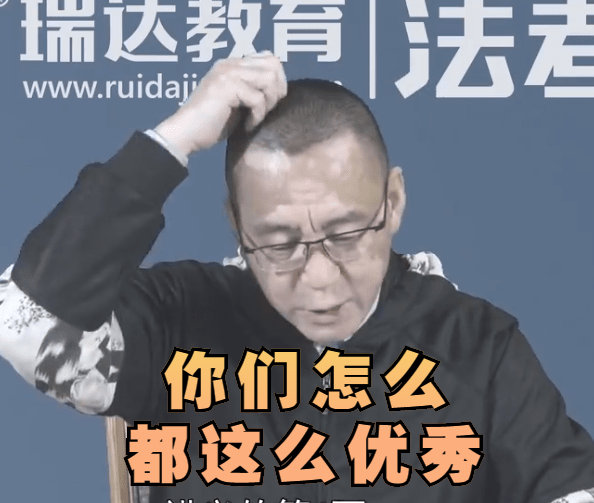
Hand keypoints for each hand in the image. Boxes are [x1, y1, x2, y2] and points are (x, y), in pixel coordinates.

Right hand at [155, 51, 287, 157]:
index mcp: (232, 64)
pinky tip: (246, 126)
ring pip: (269, 79)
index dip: (277, 82)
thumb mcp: (237, 103)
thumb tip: (279, 90)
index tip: (269, 104)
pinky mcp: (227, 86)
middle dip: (277, 91)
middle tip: (265, 111)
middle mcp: (230, 63)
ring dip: (268, 103)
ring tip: (255, 118)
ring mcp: (228, 73)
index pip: (269, 58)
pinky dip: (257, 116)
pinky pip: (258, 98)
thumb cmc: (210, 124)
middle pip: (273, 65)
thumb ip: (253, 91)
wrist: (186, 134)